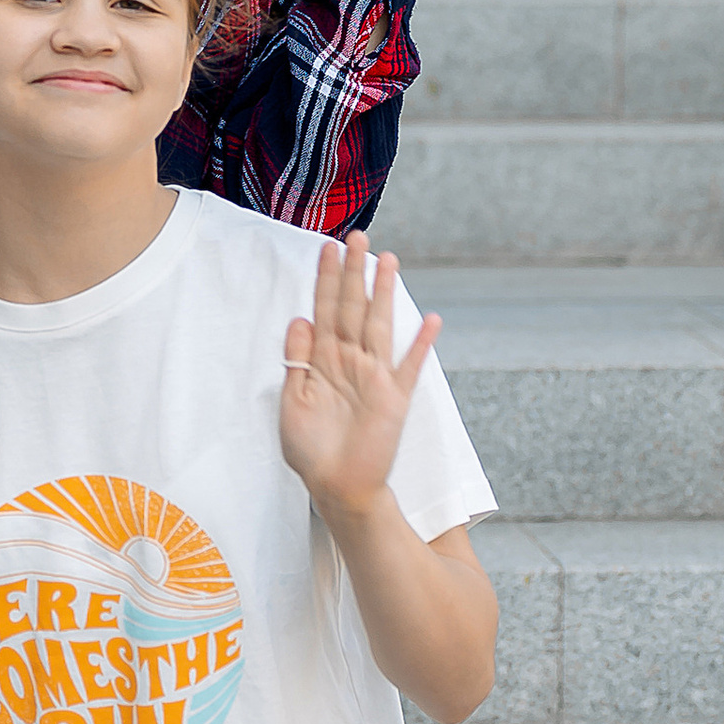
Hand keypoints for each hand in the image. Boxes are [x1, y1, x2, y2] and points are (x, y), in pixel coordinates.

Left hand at [279, 242, 439, 519]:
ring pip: (379, 325)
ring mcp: (374, 376)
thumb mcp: (292, 403)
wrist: (336, 487)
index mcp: (321, 361)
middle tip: (357, 237)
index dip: (325, 280)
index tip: (326, 247)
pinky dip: (421, 344)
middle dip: (354, 272)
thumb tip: (299, 319)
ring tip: (388, 260)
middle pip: (352, 308)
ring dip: (384, 293)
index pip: (323, 310)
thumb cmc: (311, 450)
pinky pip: (410, 366)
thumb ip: (297, 361)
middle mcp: (349, 361)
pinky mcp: (395, 398)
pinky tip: (431, 320)